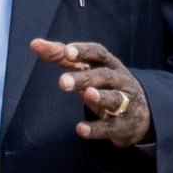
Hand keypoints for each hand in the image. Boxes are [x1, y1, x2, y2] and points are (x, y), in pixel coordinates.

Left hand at [30, 38, 150, 148]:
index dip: (84, 51)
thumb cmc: (104, 85)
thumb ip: (62, 57)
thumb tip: (34, 44)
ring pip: (115, 98)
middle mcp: (120, 81)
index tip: (67, 51)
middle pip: (104, 76)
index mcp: (109, 65)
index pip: (99, 54)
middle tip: (63, 82)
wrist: (138, 113)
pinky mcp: (123, 125)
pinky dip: (96, 128)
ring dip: (101, 97)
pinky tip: (80, 129)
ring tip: (87, 94)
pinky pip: (110, 127)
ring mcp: (125, 103)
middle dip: (84, 78)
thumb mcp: (87, 69)